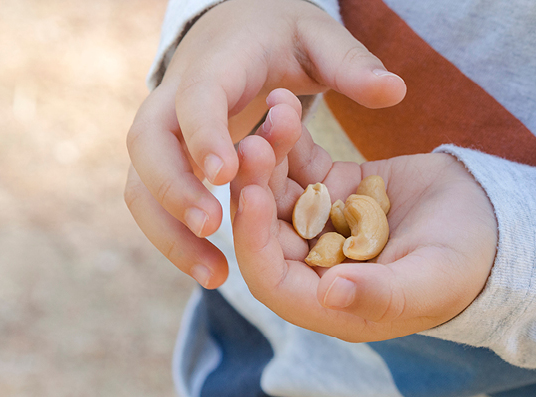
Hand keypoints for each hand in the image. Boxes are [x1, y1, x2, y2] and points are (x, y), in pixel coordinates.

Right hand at [125, 0, 405, 287]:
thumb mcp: (318, 38)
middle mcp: (175, 98)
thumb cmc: (280, 35)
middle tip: (214, 227)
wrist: (234, 30)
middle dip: (174, 189)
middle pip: (148, 146)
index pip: (197, 97)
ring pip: (141, 185)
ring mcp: (165, 133)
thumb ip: (351, 64)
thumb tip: (394, 91)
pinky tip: (212, 270)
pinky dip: (174, 237)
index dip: (206, 134)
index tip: (226, 174)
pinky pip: (154, 203)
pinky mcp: (168, 161)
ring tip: (214, 275)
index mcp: (215, 65)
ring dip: (169, 232)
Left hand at [230, 104, 497, 341]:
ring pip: (280, 191)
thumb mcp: (429, 282)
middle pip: (268, 228)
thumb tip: (329, 294)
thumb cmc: (468, 266)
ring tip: (272, 114)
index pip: (272, 278)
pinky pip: (303, 164)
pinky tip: (284, 104)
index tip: (251, 198)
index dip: (255, 241)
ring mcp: (323, 223)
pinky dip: (292, 138)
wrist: (494, 221)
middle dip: (255, 188)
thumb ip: (380, 294)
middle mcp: (317, 264)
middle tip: (250, 145)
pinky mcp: (335, 188)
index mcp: (330, 300)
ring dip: (270, 157)